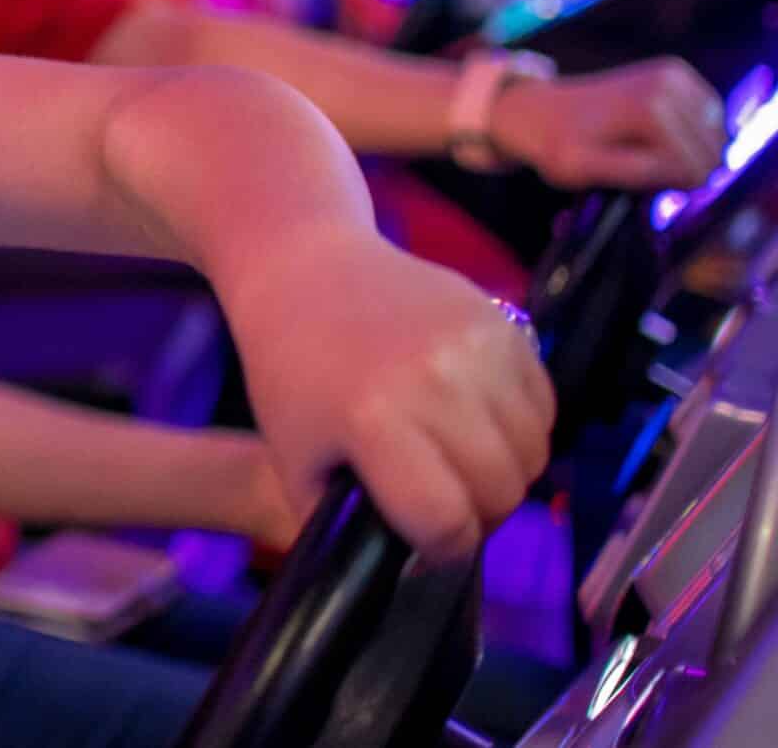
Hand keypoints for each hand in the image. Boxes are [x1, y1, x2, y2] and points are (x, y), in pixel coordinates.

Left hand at [221, 225, 552, 562]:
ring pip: (532, 453)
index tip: (427, 542)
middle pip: (499, 493)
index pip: (447, 523)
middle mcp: (435, 382)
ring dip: (506, 472)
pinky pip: (544, 405)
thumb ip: (339, 522)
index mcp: (376, 420)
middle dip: (477, 514)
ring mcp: (476, 347)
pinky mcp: (502, 321)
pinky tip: (478, 419)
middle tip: (446, 501)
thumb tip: (395, 570)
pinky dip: (522, 427)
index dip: (441, 548)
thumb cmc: (290, 367)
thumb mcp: (294, 456)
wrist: (305, 265)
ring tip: (461, 461)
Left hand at [492, 60, 725, 191]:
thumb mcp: (583, 169)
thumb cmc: (558, 145)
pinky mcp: (676, 71)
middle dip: (680, 166)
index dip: (670, 185)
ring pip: (714, 136)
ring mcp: (675, 73)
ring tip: (643, 148)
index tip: (636, 179)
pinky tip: (657, 135)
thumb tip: (686, 172)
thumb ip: (636, 172)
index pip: (695, 169)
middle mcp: (669, 83)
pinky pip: (709, 117)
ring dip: (686, 150)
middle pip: (709, 152)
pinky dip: (690, 133)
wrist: (541, 110)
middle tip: (637, 164)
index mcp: (652, 110)